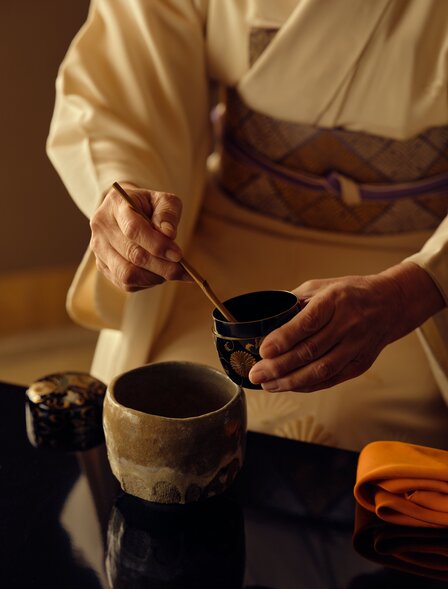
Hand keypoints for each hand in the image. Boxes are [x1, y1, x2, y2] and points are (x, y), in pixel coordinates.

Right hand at [90, 183, 188, 291]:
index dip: (157, 245)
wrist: (124, 210)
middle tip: (182, 270)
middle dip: (161, 266)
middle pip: (132, 254)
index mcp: (116, 204)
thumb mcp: (162, 200)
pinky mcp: (102, 266)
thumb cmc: (147, 205)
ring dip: (154, 277)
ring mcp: (99, 248)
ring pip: (127, 273)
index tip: (178, 255)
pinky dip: (146, 283)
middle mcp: (102, 227)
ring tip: (171, 272)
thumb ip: (167, 213)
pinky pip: (125, 283)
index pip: (133, 229)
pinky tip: (158, 275)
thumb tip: (169, 234)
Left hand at [249, 263, 444, 391]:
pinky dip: (308, 385)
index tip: (264, 350)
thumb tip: (265, 318)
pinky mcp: (360, 364)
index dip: (284, 338)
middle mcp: (348, 324)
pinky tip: (289, 386)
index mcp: (335, 301)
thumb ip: (294, 301)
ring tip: (267, 384)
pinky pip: (331, 379)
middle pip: (310, 351)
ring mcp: (356, 346)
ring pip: (320, 370)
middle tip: (256, 373)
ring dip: (290, 381)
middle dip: (279, 366)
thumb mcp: (321, 286)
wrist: (391, 304)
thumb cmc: (350, 293)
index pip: (308, 323)